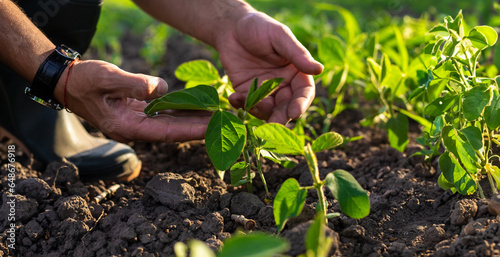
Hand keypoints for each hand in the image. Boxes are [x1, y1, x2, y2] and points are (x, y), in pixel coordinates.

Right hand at [54, 60, 210, 142]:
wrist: (67, 82)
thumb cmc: (83, 80)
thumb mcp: (107, 78)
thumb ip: (135, 84)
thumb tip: (163, 89)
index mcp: (127, 126)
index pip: (167, 132)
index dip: (191, 130)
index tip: (212, 128)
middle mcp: (134, 128)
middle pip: (172, 130)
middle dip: (197, 126)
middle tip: (223, 122)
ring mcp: (136, 121)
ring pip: (169, 122)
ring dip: (190, 118)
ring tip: (215, 114)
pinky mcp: (137, 112)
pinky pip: (162, 113)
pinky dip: (178, 110)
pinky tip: (194, 106)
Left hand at [216, 12, 323, 123]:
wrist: (231, 27)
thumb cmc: (260, 27)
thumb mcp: (279, 37)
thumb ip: (297, 54)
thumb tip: (319, 69)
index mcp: (296, 72)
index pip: (304, 93)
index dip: (301, 104)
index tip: (295, 112)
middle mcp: (283, 85)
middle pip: (286, 107)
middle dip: (281, 117)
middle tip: (274, 124)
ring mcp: (264, 91)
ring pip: (267, 111)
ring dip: (260, 112)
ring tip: (250, 105)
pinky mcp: (246, 93)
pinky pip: (246, 105)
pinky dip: (241, 105)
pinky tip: (233, 98)